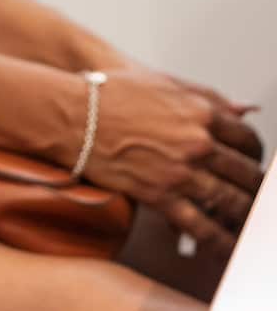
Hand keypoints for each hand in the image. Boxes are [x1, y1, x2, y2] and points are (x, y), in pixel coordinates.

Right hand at [79, 68, 263, 255]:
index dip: (255, 154)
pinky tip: (225, 244)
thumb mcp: (162, 82)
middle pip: (245, 173)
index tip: (252, 161)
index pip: (247, 139)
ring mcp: (181, 172)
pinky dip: (218, 240)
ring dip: (244, 214)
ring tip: (246, 220)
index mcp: (200, 112)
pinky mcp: (161, 195)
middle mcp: (197, 143)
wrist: (72, 114)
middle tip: (255, 193)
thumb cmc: (110, 93)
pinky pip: (201, 226)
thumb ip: (207, 96)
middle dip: (254, 186)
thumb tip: (244, 109)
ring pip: (231, 202)